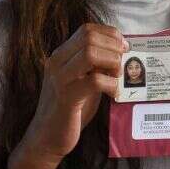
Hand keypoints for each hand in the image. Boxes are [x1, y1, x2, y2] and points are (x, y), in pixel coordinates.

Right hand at [16, 24, 126, 168]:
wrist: (46, 138)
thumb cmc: (70, 110)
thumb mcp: (83, 81)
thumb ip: (96, 66)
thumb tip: (121, 52)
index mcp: (61, 55)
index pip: (87, 30)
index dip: (110, 34)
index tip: (123, 47)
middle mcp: (57, 62)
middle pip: (90, 37)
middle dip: (113, 47)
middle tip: (123, 62)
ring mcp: (60, 79)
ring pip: (90, 53)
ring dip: (112, 62)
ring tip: (117, 76)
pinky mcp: (66, 98)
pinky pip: (95, 81)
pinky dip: (111, 84)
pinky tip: (114, 94)